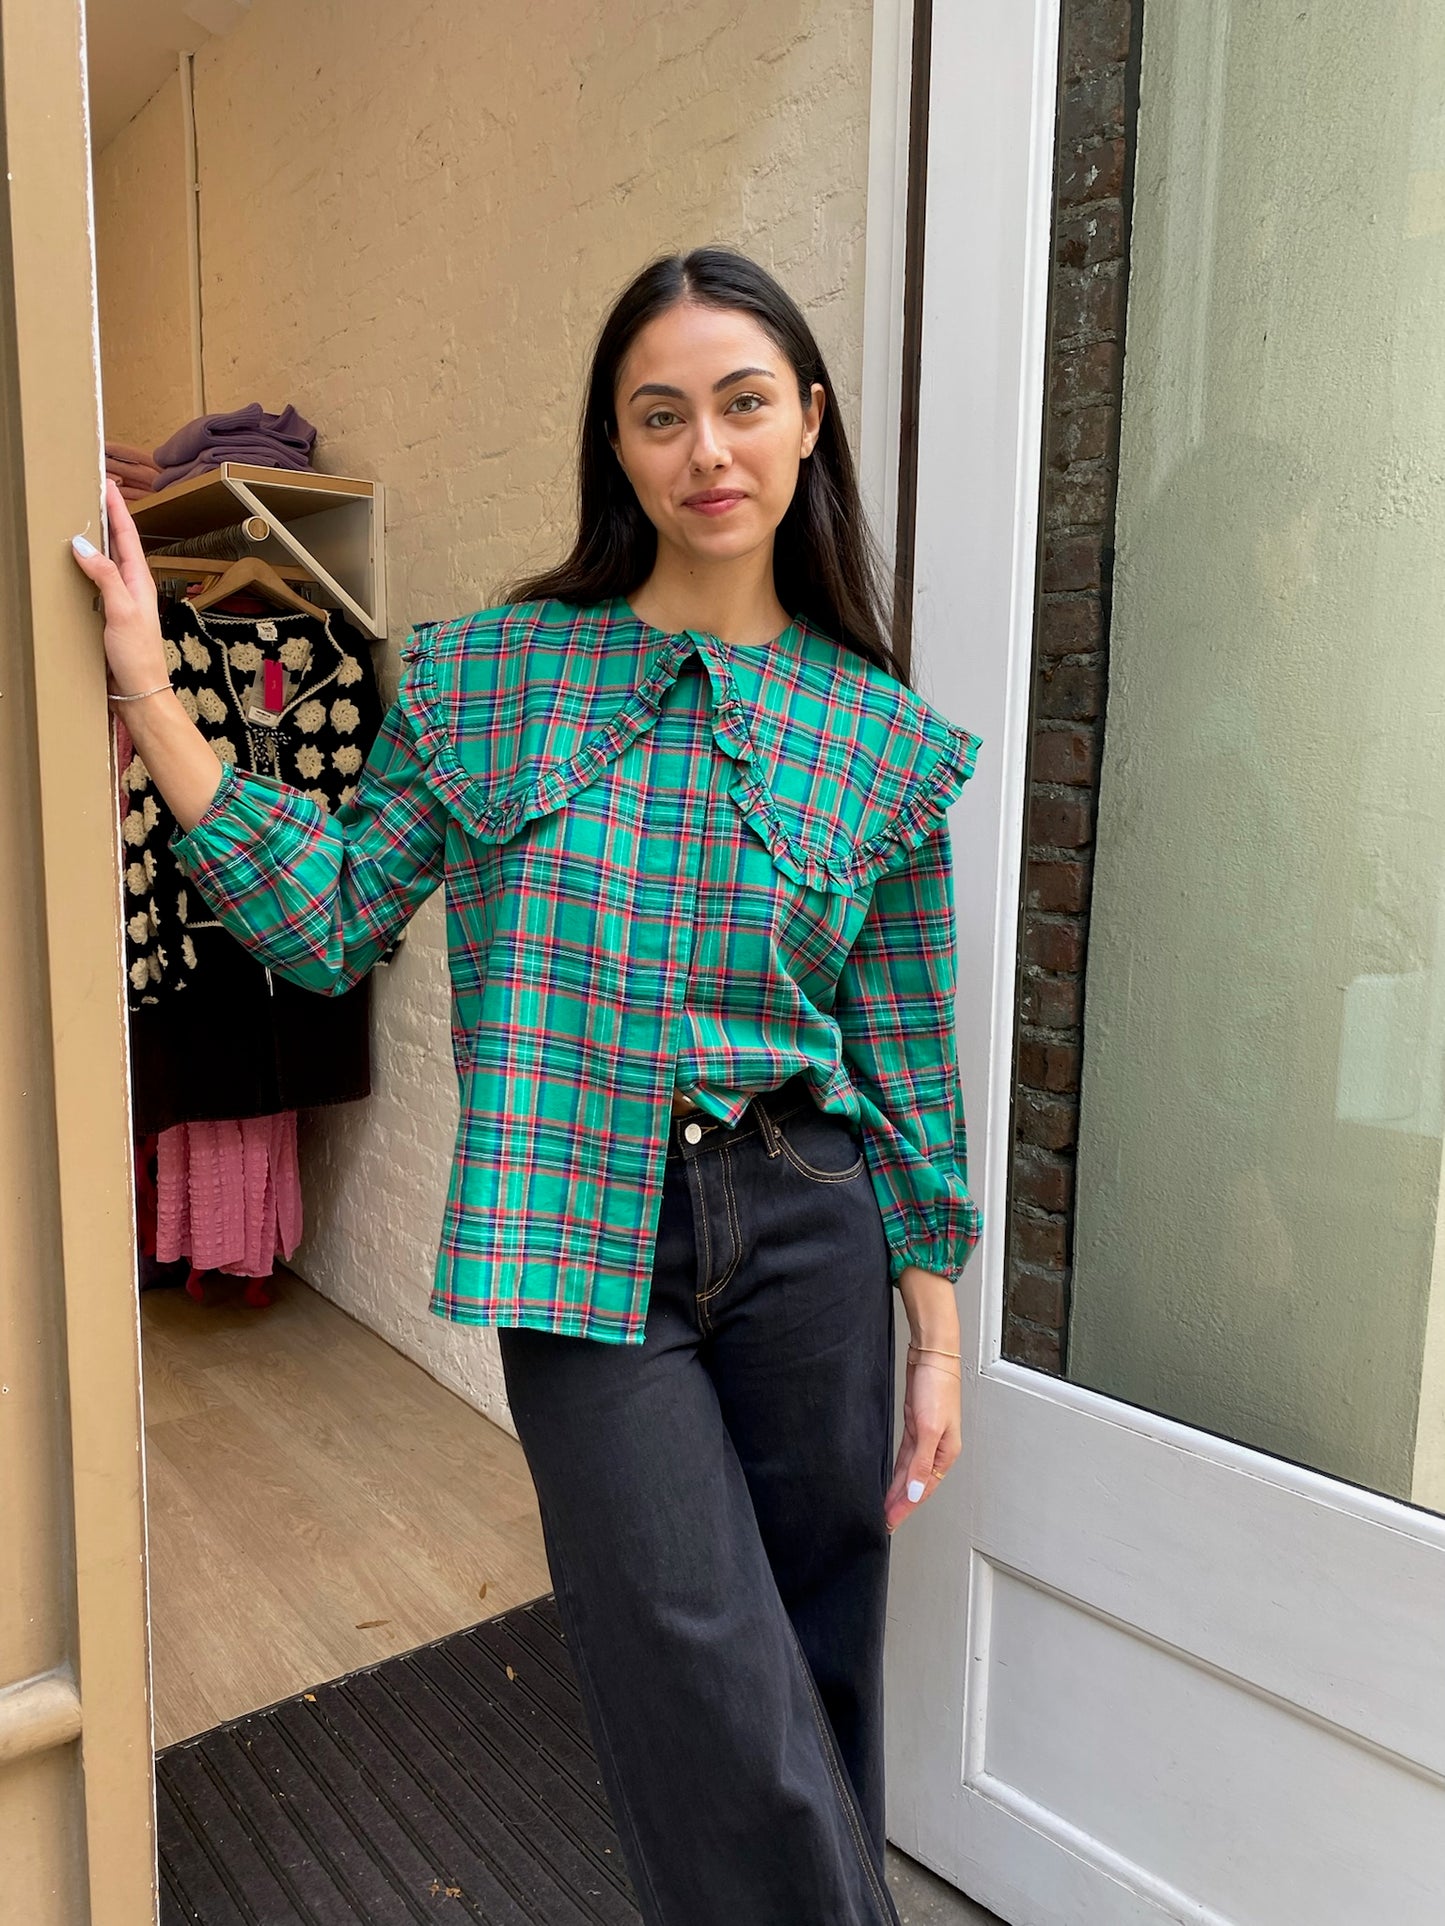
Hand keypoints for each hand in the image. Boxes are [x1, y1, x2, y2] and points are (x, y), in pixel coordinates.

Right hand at [69, 477, 168, 695]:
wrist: (140, 691)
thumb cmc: (138, 655)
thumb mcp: (122, 611)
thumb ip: (105, 577)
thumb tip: (83, 544)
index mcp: (138, 580)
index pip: (126, 535)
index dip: (116, 508)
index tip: (107, 482)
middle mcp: (131, 586)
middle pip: (116, 543)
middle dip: (106, 516)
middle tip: (92, 491)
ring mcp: (120, 599)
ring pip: (105, 561)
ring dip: (95, 539)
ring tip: (82, 516)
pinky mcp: (109, 614)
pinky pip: (96, 581)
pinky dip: (86, 566)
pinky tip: (74, 563)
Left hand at [886, 1262, 962, 1530]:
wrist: (932, 1354)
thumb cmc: (938, 1385)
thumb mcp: (930, 1428)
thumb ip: (922, 1464)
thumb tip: (917, 1494)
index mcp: (945, 1453)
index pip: (923, 1491)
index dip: (906, 1509)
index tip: (889, 1524)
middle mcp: (937, 1449)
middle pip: (916, 1484)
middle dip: (900, 1504)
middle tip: (882, 1522)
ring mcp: (926, 1437)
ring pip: (910, 1472)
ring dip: (898, 1490)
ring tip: (883, 1507)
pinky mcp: (915, 1424)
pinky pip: (905, 1456)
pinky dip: (898, 1470)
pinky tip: (891, 1479)